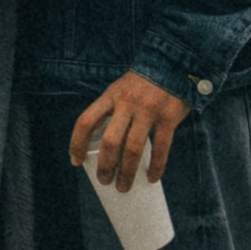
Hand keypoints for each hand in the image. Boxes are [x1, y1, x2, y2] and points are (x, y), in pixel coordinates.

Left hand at [71, 71, 189, 192]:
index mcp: (110, 95)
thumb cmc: (143, 83)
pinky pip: (160, 148)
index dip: (77, 143)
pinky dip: (156, 167)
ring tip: (123, 186)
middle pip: (110, 141)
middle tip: (104, 181)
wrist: (174, 63)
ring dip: (126, 173)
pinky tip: (151, 178)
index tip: (76, 161)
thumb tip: (105, 147)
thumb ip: (112, 110)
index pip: (86, 121)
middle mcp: (127, 103)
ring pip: (133, 149)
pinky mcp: (168, 117)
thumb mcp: (121, 89)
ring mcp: (148, 110)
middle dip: (105, 166)